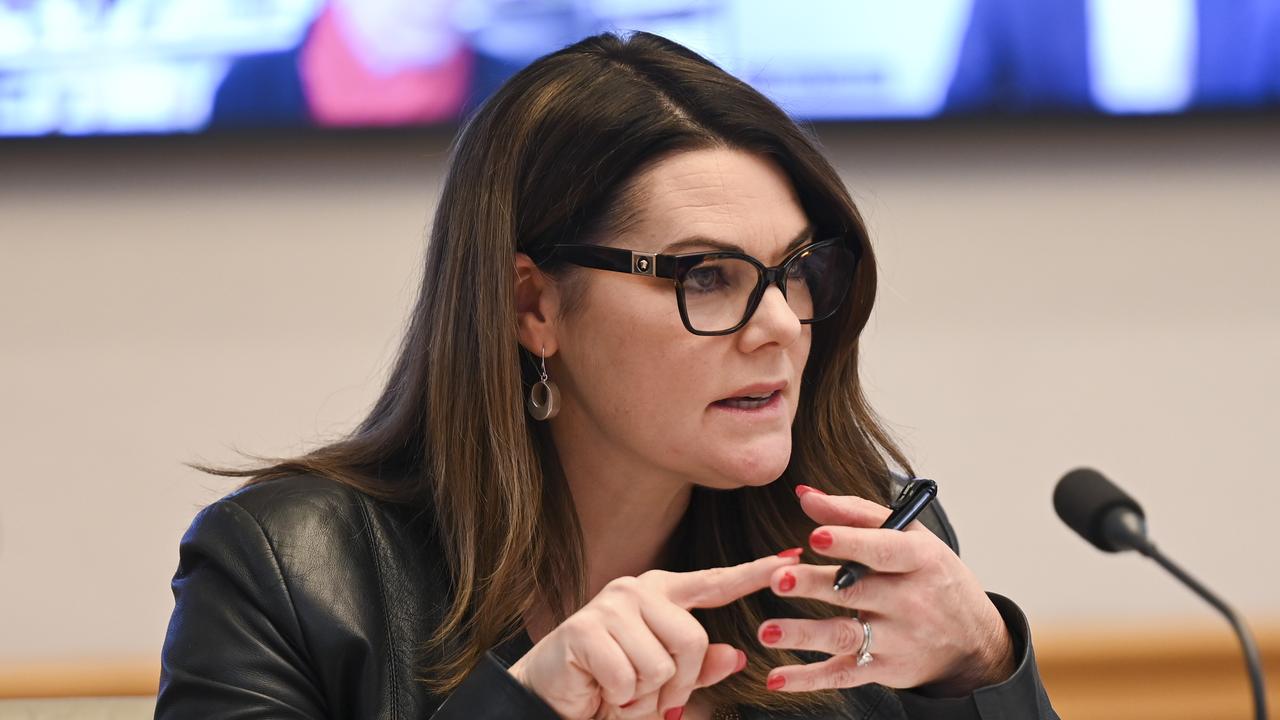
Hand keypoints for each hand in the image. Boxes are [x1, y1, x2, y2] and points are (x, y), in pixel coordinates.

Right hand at [508, 552, 802, 719]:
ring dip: (643, 697)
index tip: (791, 558)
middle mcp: (637, 589)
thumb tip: (735, 655)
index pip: (715, 582)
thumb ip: (698, 668)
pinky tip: (600, 690)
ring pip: (661, 665)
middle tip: (648, 696)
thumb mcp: (663, 683)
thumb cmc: (608, 686)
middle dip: (677, 685)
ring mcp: (610, 605)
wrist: (548, 700)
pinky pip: (629, 679)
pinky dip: (619, 700)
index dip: (755, 574)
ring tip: (618, 691)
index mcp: (661, 594)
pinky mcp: (586, 628)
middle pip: (693, 641)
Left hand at [757, 487, 1015, 696]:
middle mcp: (909, 601)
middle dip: (814, 585)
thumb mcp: (911, 537)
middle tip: (777, 578)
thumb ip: (856, 513)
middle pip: (855, 592)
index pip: (883, 550)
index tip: (814, 536)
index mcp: (919, 559)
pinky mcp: (884, 669)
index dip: (849, 542)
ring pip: (844, 636)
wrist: (974, 642)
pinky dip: (808, 679)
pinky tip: (777, 678)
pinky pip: (842, 674)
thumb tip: (805, 496)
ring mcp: (896, 639)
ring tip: (766, 630)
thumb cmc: (933, 577)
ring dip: (803, 634)